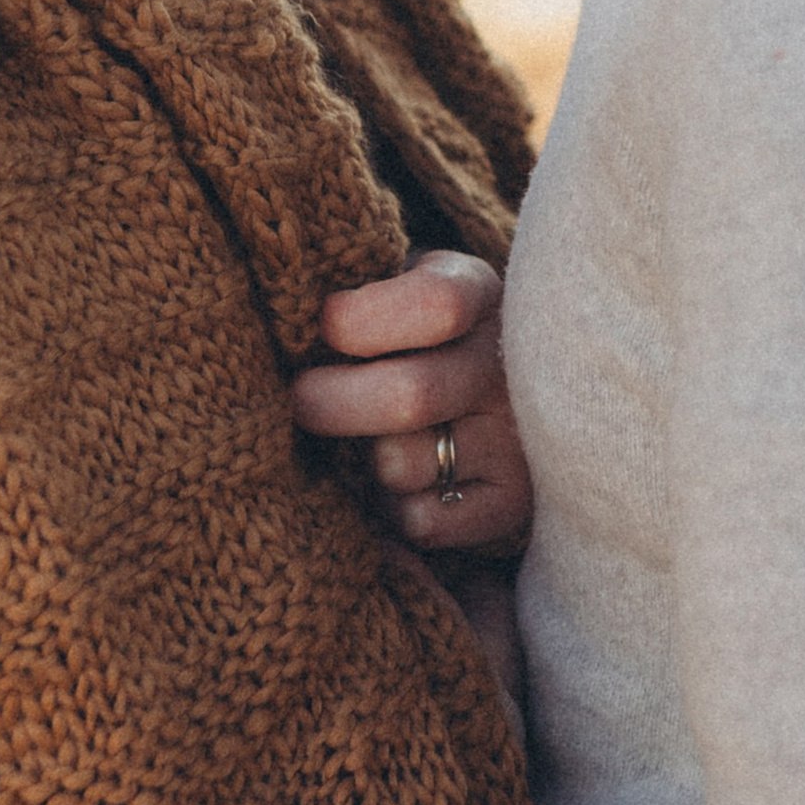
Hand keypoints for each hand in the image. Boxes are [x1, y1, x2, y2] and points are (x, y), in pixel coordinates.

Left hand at [289, 249, 531, 557]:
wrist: (479, 387)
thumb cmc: (404, 330)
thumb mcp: (392, 283)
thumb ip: (353, 288)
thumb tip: (289, 320)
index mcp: (481, 297)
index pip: (437, 304)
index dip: (365, 320)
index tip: (325, 326)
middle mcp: (510, 369)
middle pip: (410, 397)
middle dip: (331, 402)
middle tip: (299, 400)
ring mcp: (516, 440)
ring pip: (402, 464)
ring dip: (362, 459)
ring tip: (362, 438)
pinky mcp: (510, 504)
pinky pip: (420, 521)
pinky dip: (389, 509)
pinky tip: (394, 480)